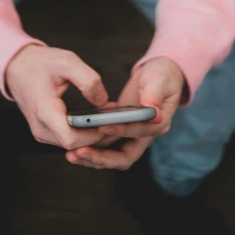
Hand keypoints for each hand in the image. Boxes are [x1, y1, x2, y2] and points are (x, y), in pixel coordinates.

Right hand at [5, 43, 112, 150]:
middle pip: (76, 145)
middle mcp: (41, 129)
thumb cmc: (40, 63)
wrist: (16, 65)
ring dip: (91, 135)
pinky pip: (67, 139)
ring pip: (72, 145)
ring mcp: (41, 132)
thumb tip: (103, 102)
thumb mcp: (67, 61)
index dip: (94, 134)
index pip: (73, 139)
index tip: (110, 121)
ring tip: (107, 117)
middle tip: (117, 119)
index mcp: (45, 112)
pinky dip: (82, 133)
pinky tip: (94, 119)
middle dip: (98, 135)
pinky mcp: (44, 131)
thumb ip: (88, 80)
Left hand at [65, 57, 184, 170]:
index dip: (120, 131)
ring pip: (113, 155)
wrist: (160, 75)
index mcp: (159, 124)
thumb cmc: (162, 75)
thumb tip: (153, 112)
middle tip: (79, 153)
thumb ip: (154, 94)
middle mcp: (145, 135)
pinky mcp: (122, 131)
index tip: (101, 126)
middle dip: (102, 159)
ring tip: (72, 155)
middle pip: (124, 157)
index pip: (138, 133)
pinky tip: (75, 145)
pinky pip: (107, 145)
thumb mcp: (160, 79)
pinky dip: (92, 148)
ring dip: (93, 157)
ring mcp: (133, 135)